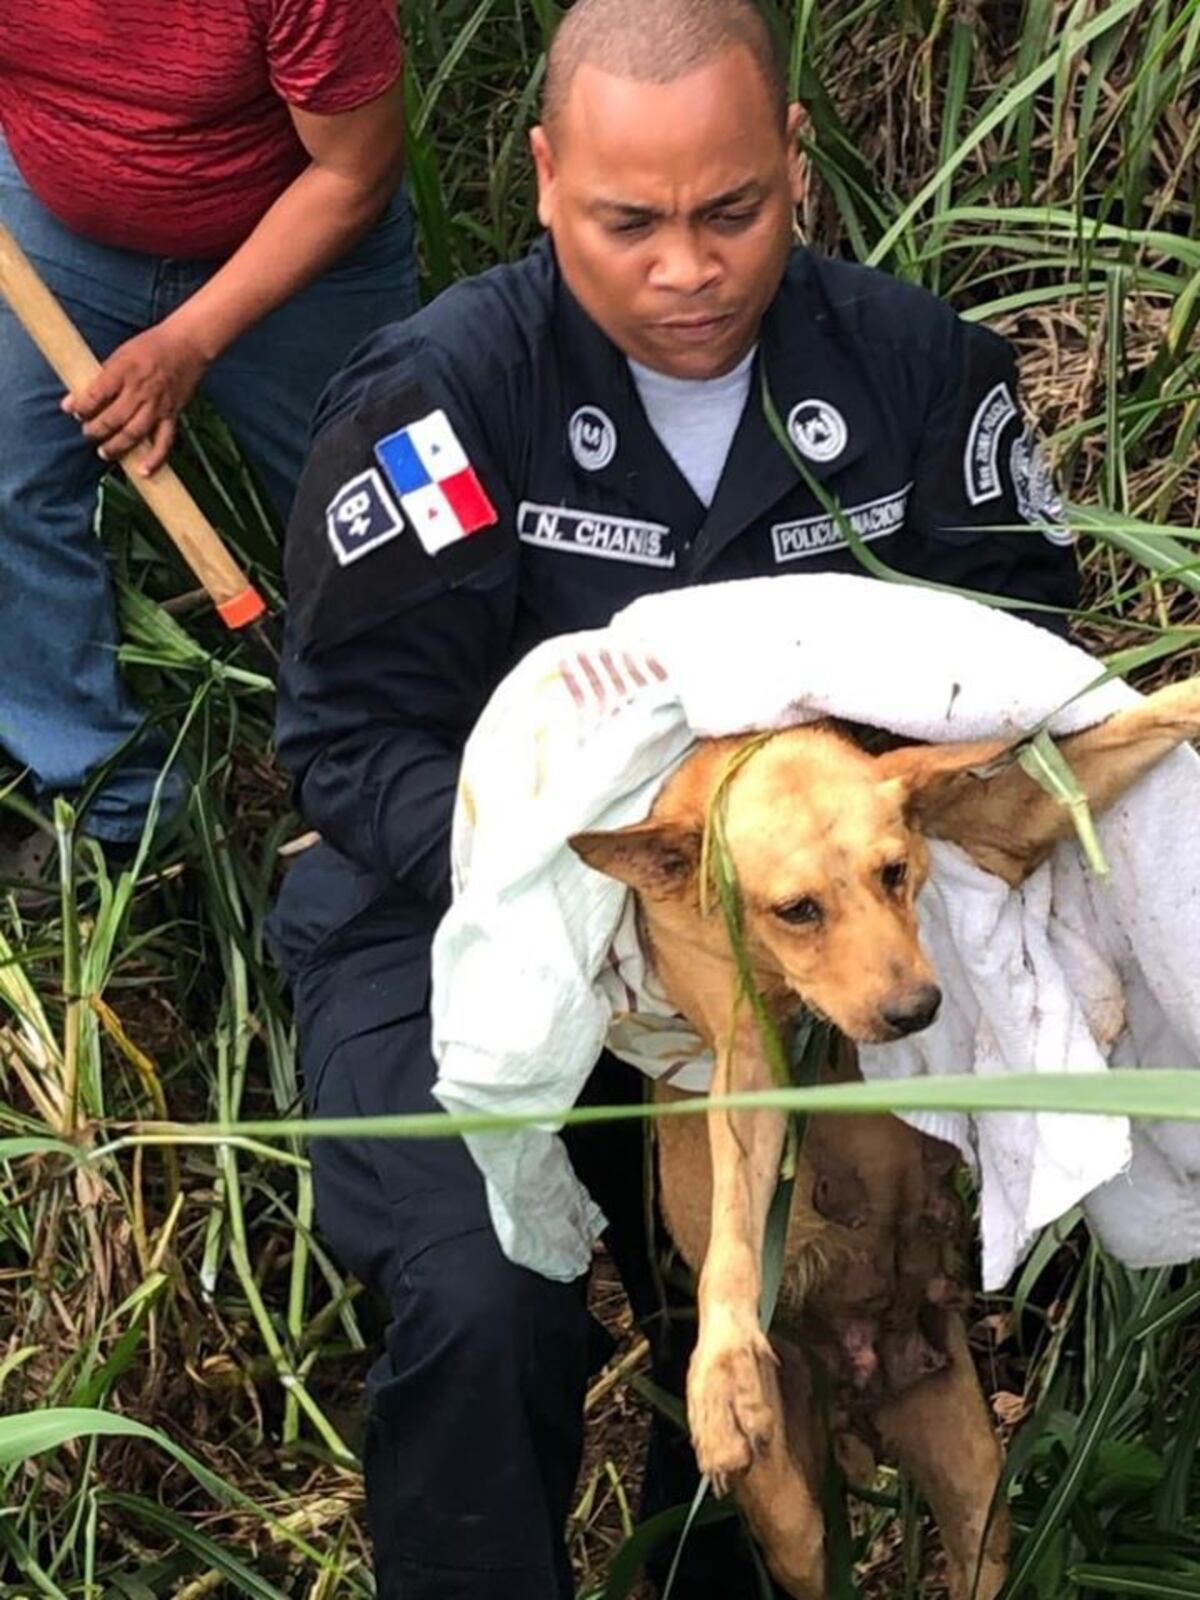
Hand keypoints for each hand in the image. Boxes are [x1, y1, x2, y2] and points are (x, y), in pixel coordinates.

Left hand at [62, 318, 210, 474]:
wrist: (187, 345)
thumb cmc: (151, 347)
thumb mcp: (120, 354)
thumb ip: (100, 378)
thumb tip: (75, 400)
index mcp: (123, 371)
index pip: (96, 395)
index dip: (81, 407)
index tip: (72, 412)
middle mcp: (140, 391)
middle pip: (112, 419)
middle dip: (95, 430)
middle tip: (87, 433)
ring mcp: (157, 406)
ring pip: (133, 434)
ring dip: (116, 447)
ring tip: (104, 452)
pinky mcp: (172, 415)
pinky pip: (164, 441)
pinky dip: (155, 459)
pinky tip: (144, 471)